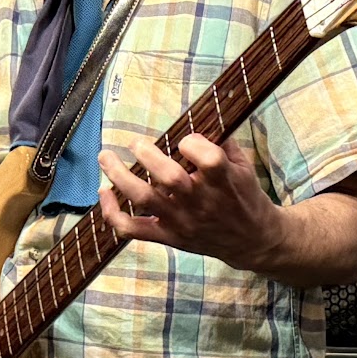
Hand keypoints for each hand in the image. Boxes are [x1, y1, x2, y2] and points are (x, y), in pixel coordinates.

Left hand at [98, 133, 282, 271]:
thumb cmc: (245, 197)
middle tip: (136, 143)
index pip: (209, 160)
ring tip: (106, 157)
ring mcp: (182, 221)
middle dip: (148, 155)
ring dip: (120, 176)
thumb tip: (200, 116)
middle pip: (170, 178)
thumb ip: (223, 142)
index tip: (186, 140)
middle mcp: (201, 202)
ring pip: (144, 199)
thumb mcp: (243, 167)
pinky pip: (133, 229)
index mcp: (224, 182)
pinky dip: (112, 213)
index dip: (193, 144)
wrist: (251, 241)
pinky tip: (104, 193)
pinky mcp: (168, 236)